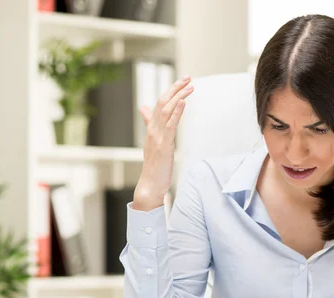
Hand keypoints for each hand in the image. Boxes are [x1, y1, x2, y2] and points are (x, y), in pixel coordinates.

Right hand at [133, 75, 193, 211]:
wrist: (150, 184)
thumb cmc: (154, 166)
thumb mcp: (153, 142)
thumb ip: (149, 124)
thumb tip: (143, 109)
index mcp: (151, 129)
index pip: (160, 104)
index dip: (171, 91)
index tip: (182, 81)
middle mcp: (153, 130)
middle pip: (163, 103)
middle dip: (175, 88)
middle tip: (187, 77)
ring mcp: (158, 137)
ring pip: (166, 110)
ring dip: (178, 96)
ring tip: (190, 86)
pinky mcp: (164, 145)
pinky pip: (170, 125)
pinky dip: (177, 112)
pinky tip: (183, 102)